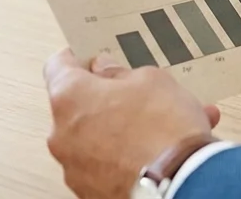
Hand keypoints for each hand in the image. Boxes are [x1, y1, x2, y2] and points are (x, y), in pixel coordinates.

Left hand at [43, 49, 220, 198]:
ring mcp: (76, 168)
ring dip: (125, 128)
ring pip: (98, 137)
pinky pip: (110, 163)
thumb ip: (121, 72)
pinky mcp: (93, 191)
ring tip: (166, 124)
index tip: (93, 56)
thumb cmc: (163, 132)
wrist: (181, 184)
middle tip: (138, 92)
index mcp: (69, 97)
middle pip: (80, 106)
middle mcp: (63, 135)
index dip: (79, 56)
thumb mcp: (151, 80)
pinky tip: (164, 148)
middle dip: (110, 98)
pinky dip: (130, 154)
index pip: (58, 65)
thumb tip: (109, 73)